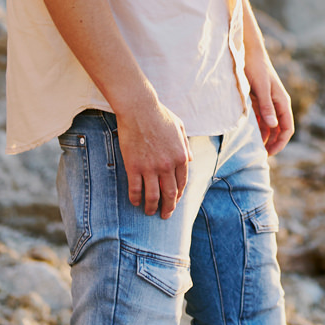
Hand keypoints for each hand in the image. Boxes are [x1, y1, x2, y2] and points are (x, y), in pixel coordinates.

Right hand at [113, 93, 190, 217]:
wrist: (139, 109)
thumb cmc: (160, 115)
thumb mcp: (180, 128)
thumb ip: (185, 146)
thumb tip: (190, 160)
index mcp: (180, 156)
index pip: (182, 183)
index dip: (178, 195)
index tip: (175, 201)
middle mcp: (167, 165)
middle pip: (170, 194)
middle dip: (169, 208)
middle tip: (165, 215)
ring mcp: (150, 167)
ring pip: (153, 196)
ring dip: (152, 207)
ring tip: (150, 212)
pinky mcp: (134, 167)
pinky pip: (135, 189)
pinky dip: (136, 198)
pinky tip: (135, 202)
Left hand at [246, 51, 294, 156]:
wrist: (248, 52)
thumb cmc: (256, 68)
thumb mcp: (261, 88)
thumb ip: (267, 106)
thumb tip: (274, 125)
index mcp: (282, 102)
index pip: (287, 128)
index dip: (280, 143)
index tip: (269, 154)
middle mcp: (277, 104)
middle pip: (279, 130)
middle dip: (272, 143)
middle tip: (260, 155)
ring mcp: (268, 103)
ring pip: (269, 126)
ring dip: (263, 137)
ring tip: (252, 148)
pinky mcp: (258, 101)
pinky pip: (259, 119)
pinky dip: (256, 128)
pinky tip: (247, 135)